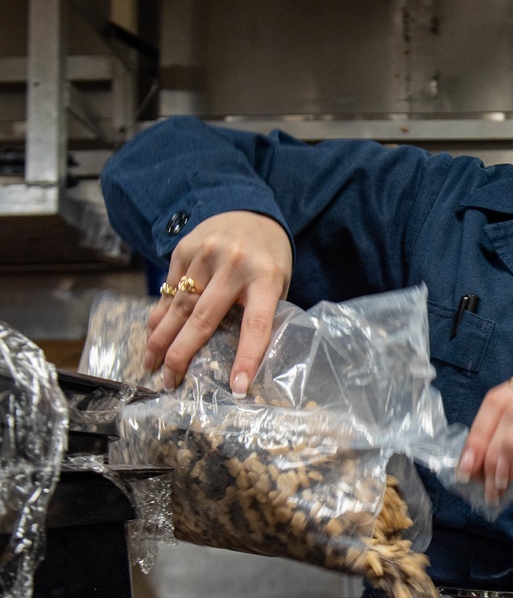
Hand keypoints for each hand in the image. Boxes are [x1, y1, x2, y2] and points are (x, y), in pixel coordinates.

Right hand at [144, 211, 292, 393]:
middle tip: (169, 382)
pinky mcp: (184, 249)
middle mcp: (234, 266)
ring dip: (161, 339)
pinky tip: (152, 335)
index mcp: (266, 278)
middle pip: (203, 318)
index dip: (247, 358)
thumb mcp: (277, 283)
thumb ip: (259, 312)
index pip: (257, 325)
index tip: (237, 388)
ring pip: (178, 306)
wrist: (248, 209)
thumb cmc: (267, 258)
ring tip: (151, 365)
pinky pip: (168, 290)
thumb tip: (237, 359)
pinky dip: (159, 315)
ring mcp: (206, 255)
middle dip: (182, 354)